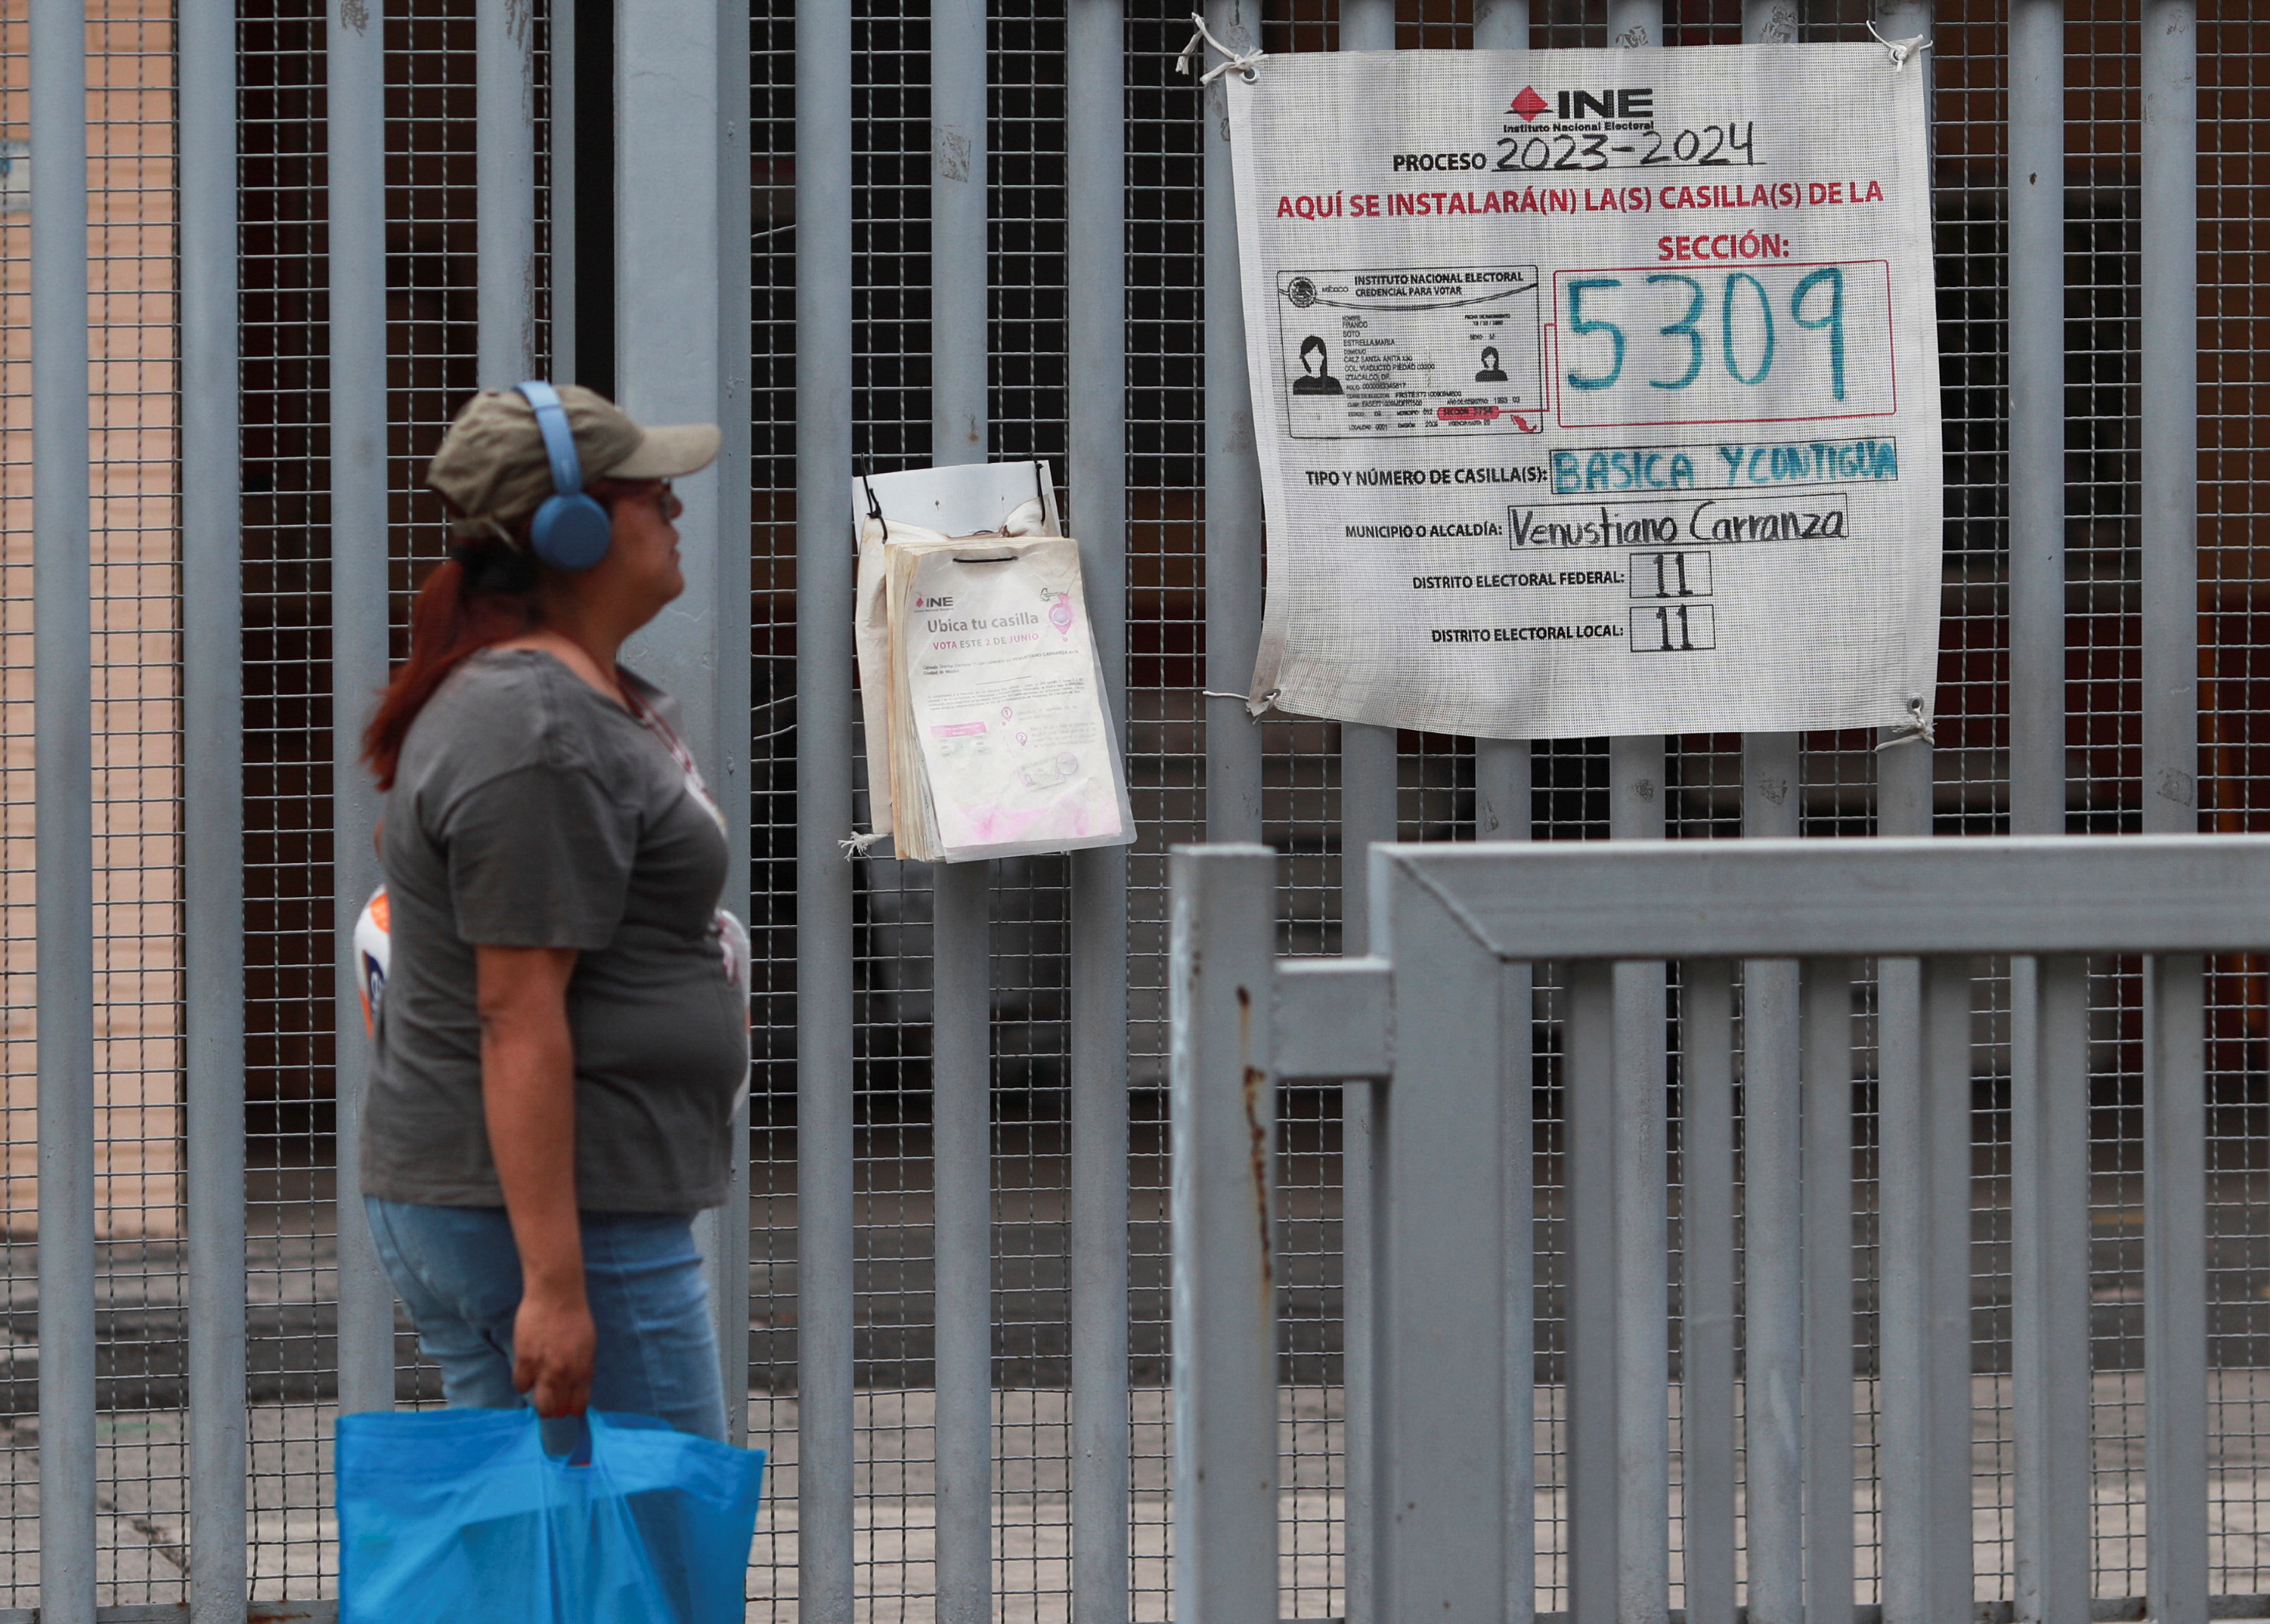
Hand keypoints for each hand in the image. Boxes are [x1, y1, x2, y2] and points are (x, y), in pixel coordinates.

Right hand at [511, 1286, 595, 1418]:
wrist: (557, 1296)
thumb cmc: (576, 1317)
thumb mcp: (588, 1345)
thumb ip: (582, 1368)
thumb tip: (575, 1386)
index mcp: (584, 1370)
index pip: (578, 1405)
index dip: (571, 1408)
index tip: (566, 1405)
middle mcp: (565, 1374)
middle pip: (557, 1409)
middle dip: (554, 1409)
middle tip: (550, 1401)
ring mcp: (544, 1369)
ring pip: (539, 1404)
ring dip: (538, 1399)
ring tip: (538, 1388)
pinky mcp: (525, 1360)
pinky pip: (521, 1385)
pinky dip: (523, 1383)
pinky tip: (526, 1373)